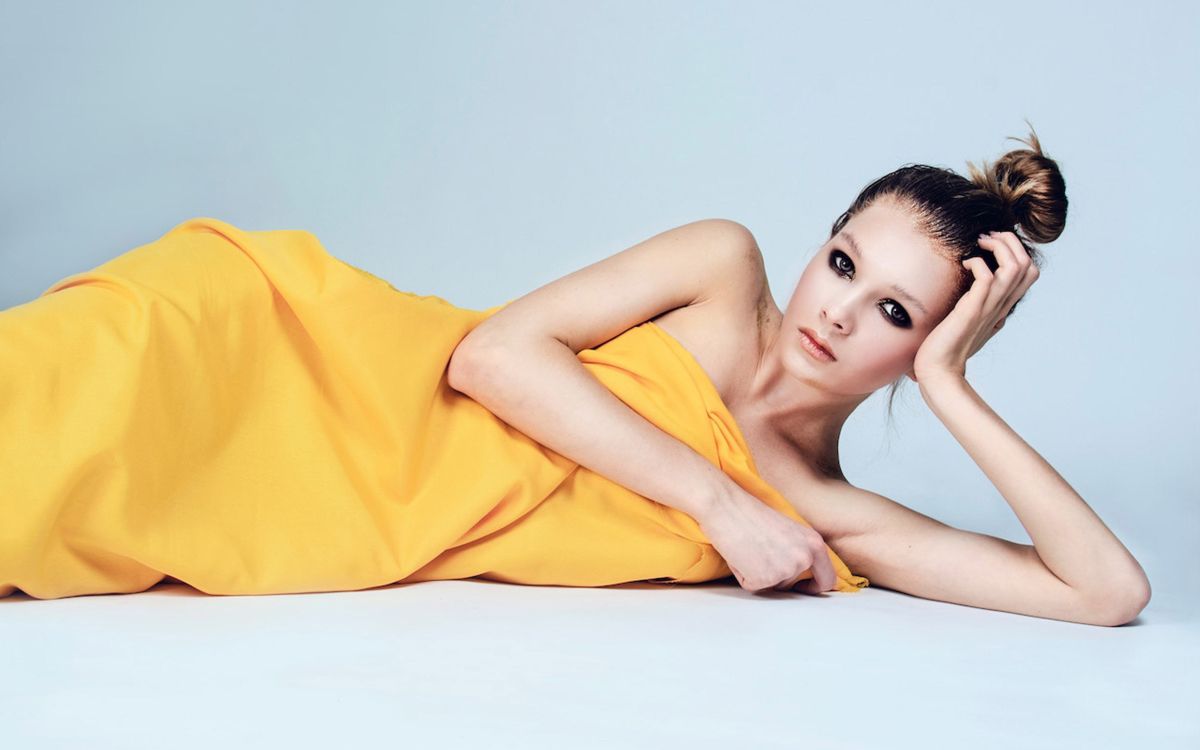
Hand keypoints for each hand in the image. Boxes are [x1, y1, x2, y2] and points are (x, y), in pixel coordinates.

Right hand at [697, 483, 837, 594]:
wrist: (727, 507)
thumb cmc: (752, 514)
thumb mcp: (790, 530)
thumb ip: (801, 550)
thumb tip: (803, 570)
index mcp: (815, 544)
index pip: (828, 579)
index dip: (816, 587)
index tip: (804, 586)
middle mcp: (804, 558)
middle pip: (793, 584)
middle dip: (777, 577)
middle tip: (761, 555)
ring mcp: (785, 570)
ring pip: (772, 586)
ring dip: (758, 573)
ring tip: (749, 549)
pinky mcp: (764, 579)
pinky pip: (753, 586)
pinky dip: (743, 575)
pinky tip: (740, 555)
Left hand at [911, 230, 1039, 382]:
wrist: (939, 369)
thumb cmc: (949, 345)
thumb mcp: (971, 319)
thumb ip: (979, 304)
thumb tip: (976, 289)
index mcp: (1003, 306)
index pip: (1030, 272)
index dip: (1017, 250)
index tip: (993, 244)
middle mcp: (1001, 305)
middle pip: (1027, 263)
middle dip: (1010, 241)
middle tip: (986, 237)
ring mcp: (989, 307)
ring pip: (1014, 266)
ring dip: (998, 246)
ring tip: (979, 243)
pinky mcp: (972, 309)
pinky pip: (987, 277)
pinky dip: (978, 262)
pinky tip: (964, 263)